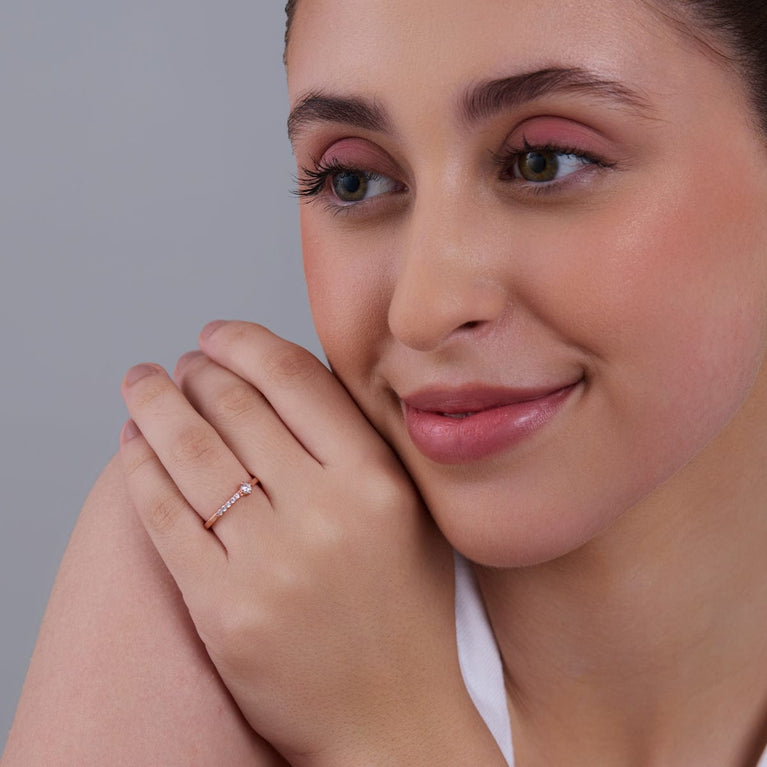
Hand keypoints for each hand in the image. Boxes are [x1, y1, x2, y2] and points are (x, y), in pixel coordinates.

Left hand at [118, 321, 489, 765]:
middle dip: (197, 372)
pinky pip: (167, 519)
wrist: (396, 720)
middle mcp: (325, 514)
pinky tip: (132, 445)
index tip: (217, 332)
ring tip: (141, 386)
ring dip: (155, 407)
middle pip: (237, 409)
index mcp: (379, 481)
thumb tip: (287, 377)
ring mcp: (270, 565)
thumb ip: (363, 443)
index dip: (245, 342)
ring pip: (191, 454)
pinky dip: (141, 471)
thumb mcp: (412, 514)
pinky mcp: (224, 611)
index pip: (295, 379)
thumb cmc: (408, 611)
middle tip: (181, 363)